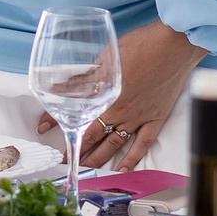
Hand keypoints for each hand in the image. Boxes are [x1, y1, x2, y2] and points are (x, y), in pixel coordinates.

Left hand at [39, 21, 204, 171]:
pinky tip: (123, 170)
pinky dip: (132, 159)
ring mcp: (139, 117)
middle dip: (76, 149)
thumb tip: (63, 86)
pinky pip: (142, 144)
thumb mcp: (105, 58)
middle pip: (93, 136)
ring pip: (114, 145)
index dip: (57, 123)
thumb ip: (85, 76)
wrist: (174, 46)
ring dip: (98, 159)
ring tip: (85, 169)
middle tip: (64, 160)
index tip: (43, 130)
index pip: (75, 115)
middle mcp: (119, 111)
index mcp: (105, 95)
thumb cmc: (140, 45)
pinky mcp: (156, 119)